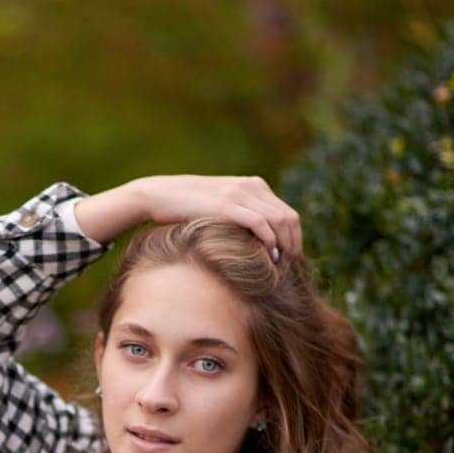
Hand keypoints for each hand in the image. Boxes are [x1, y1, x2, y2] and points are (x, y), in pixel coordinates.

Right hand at [73, 174, 301, 260]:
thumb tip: (254, 241)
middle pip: (289, 218)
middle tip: (289, 267)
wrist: (159, 195)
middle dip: (293, 244)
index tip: (289, 259)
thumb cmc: (186, 208)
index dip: (294, 237)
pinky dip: (269, 242)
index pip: (287, 212)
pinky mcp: (228, 205)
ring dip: (284, 246)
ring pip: (280, 221)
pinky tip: (267, 257)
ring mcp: (240, 194)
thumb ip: (239, 216)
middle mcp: (252, 186)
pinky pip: (261, 224)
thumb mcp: (220, 208)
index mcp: (254, 185)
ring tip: (279, 266)